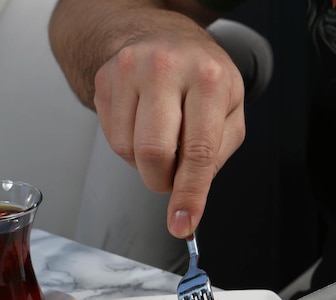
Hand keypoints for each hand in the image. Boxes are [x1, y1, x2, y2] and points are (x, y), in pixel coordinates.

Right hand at [93, 16, 244, 237]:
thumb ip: (215, 157)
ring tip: (162, 135)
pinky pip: (112, 139)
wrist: (163, 38)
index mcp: (208, 79)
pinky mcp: (106, 80)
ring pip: (128, 151)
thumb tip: (190, 203)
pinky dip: (130, 147)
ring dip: (146, 163)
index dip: (189, 196)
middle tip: (172, 174)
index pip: (198, 152)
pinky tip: (143, 125)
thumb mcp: (229, 112)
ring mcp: (130, 71)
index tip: (182, 224)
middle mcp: (166, 69)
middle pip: (154, 154)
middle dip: (162, 181)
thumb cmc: (202, 78)